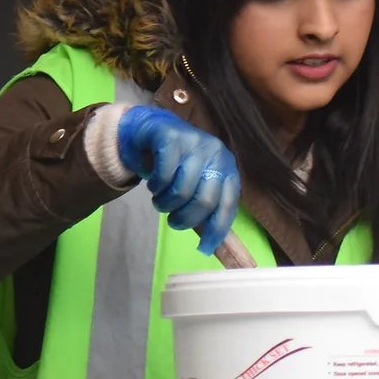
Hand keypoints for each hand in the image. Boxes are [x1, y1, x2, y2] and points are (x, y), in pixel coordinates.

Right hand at [117, 105, 240, 254]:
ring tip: (160, 199)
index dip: (216, 229)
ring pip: (182, 190)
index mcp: (228, 170)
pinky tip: (153, 183)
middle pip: (205, 201)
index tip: (204, 248)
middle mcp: (217, 155)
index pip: (228, 205)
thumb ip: (205, 214)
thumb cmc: (177, 165)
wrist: (151, 130)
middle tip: (172, 220)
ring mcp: (195, 144)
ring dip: (165, 203)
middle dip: (184, 218)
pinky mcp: (172, 138)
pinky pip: (164, 175)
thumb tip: (213, 248)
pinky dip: (155, 186)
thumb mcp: (196, 187)